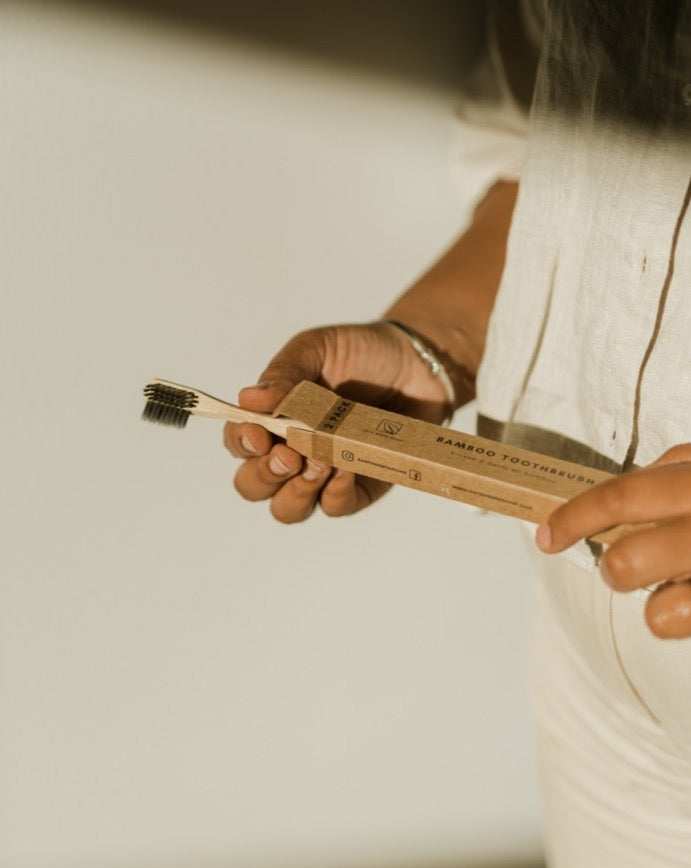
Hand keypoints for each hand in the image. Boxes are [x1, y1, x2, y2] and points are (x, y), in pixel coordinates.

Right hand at [224, 322, 451, 522]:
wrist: (417, 363)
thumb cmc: (360, 352)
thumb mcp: (317, 349)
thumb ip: (284, 374)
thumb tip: (247, 399)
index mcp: (272, 419)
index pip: (239, 443)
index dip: (241, 444)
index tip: (258, 434)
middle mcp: (291, 452)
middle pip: (253, 486)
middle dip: (264, 476)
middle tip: (289, 454)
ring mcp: (323, 474)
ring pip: (288, 509)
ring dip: (296, 492)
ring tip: (320, 462)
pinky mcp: (358, 489)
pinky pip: (335, 507)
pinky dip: (335, 493)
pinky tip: (346, 469)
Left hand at [535, 444, 690, 638]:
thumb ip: (667, 473)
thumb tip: (607, 495)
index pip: (620, 497)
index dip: (573, 519)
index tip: (547, 535)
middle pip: (625, 563)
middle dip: (613, 570)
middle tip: (628, 564)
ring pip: (657, 613)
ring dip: (655, 604)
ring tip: (677, 584)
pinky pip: (677, 625)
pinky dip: (679, 618)